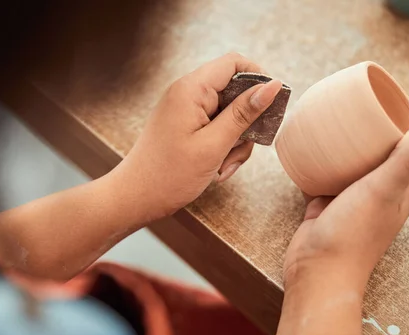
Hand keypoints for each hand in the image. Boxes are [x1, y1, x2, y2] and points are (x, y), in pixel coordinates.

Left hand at [113, 53, 282, 221]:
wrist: (135, 198)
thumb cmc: (169, 175)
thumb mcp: (214, 145)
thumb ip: (244, 113)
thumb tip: (273, 85)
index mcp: (191, 89)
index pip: (235, 63)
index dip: (258, 80)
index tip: (270, 108)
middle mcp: (187, 93)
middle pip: (235, 92)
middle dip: (245, 124)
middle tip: (239, 151)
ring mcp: (186, 110)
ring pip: (229, 115)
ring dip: (234, 143)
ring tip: (223, 167)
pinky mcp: (186, 125)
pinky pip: (216, 128)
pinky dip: (222, 148)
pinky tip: (216, 169)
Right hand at [283, 114, 408, 294]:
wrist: (316, 270)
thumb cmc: (354, 233)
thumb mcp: (384, 190)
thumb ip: (407, 157)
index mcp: (401, 193)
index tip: (401, 106)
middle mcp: (379, 196)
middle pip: (385, 159)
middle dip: (379, 135)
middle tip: (366, 108)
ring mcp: (351, 202)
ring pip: (353, 168)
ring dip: (349, 149)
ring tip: (338, 123)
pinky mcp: (325, 206)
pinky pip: (325, 179)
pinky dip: (320, 165)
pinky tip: (311, 150)